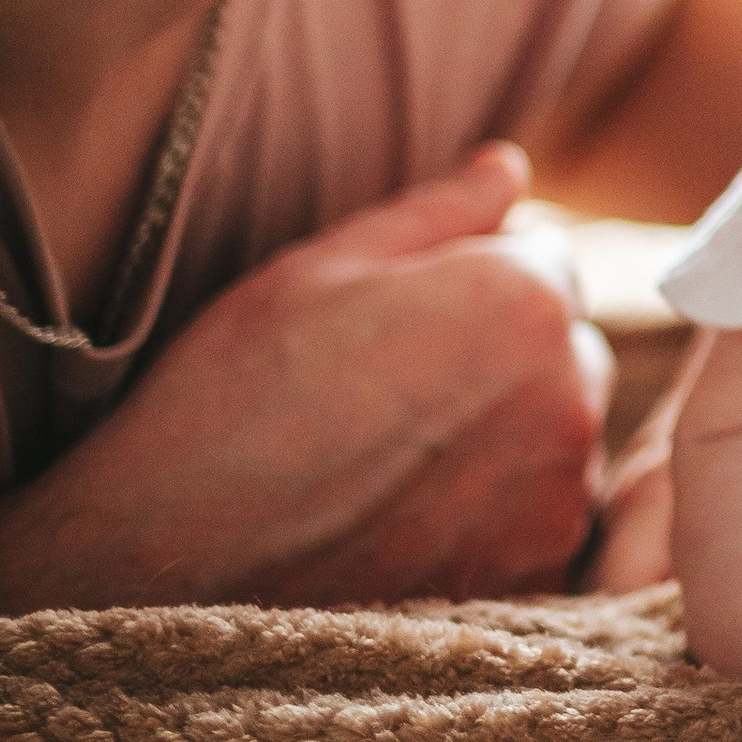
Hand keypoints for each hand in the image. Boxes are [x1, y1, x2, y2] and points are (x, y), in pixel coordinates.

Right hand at [0, 145, 613, 613]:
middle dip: (510, 355)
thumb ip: (438, 211)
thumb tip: (508, 166)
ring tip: (392, 464)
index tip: (407, 318)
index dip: (478, 279)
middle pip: (567, 350)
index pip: (550, 261)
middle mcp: (567, 396)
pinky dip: (498, 516)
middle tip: (397, 390)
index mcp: (523, 300)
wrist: (173, 566)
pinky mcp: (537, 575)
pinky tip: (408, 522)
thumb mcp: (319, 269)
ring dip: (510, 437)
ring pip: (558, 437)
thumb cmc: (233, 399)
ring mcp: (558, 496)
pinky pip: (543, 520)